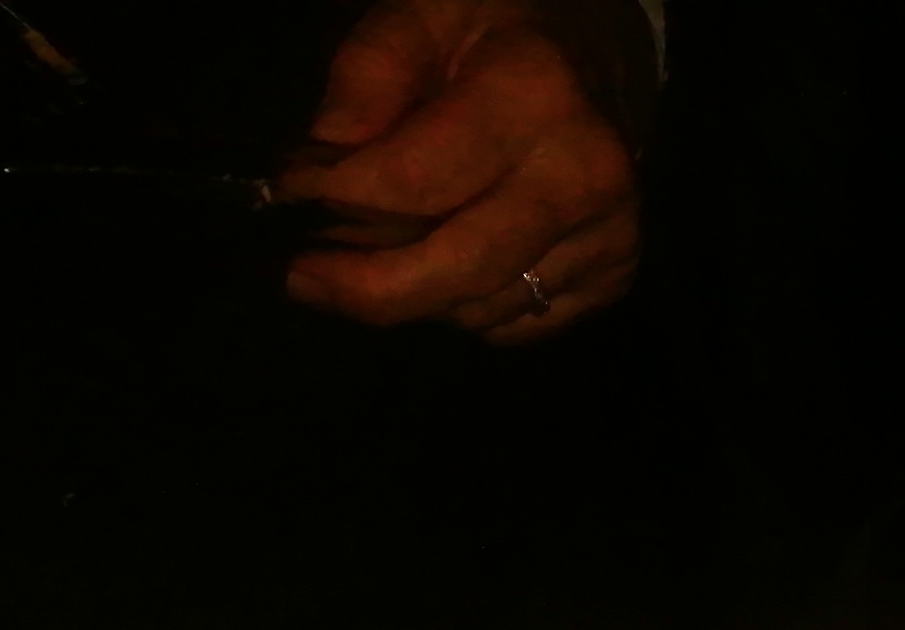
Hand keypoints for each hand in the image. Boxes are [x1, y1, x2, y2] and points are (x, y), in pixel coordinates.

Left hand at [280, 0, 648, 341]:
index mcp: (534, 96)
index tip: (290, 194)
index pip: (414, 182)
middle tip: (304, 278)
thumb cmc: (499, 28)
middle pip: (456, 269)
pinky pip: (513, 325)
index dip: (338, 197)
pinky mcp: (614, 273)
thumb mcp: (423, 14)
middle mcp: (584, 175)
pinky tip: (451, 255)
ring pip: (478, 306)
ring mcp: (609, 233)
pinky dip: (466, 305)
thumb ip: (367, 74)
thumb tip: (320, 160)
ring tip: (381, 248)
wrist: (600, 53)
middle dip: (366, 286)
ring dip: (415, 289)